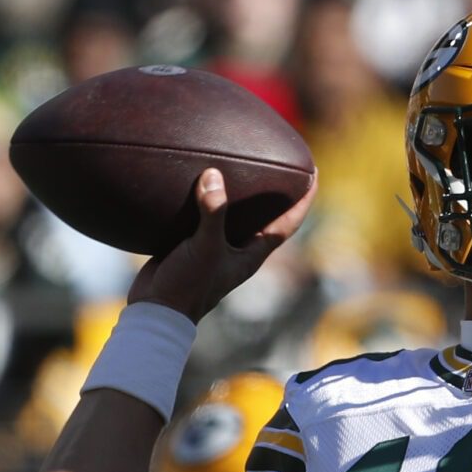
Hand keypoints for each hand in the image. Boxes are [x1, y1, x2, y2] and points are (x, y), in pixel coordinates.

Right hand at [127, 167, 315, 321]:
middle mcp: (238, 249)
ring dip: (237, 193)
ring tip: (240, 163)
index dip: (304, 200)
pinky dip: (204, 198)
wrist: (158, 310)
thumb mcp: (206, 248)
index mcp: (253, 253)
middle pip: (264, 216)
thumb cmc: (189, 286)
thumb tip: (214, 176)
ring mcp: (215, 247)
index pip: (288, 223)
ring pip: (232, 214)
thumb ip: (213, 213)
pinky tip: (197, 178)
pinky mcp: (192, 244)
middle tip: (280, 161)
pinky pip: (203, 215)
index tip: (314, 173)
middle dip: (274, 192)